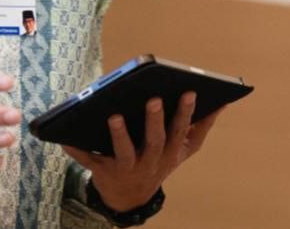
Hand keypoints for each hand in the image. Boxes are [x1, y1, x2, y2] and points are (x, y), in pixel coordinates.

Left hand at [62, 92, 222, 210]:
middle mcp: (150, 162)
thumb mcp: (183, 150)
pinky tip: (67, 137)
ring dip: (119, 136)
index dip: (185, 113)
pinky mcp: (102, 171)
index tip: (189, 91)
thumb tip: (222, 103)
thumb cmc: (158, 162)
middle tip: (153, 99)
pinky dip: (77, 151)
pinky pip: (89, 161)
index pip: (180, 131)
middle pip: (154, 142)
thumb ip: (201, 127)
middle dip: (155, 121)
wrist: (129, 197)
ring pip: (124, 153)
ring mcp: (126, 168)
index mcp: (169, 153)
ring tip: (114, 115)